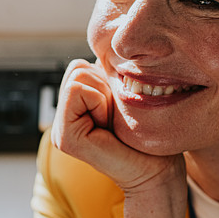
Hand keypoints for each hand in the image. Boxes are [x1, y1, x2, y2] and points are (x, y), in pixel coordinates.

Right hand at [50, 59, 185, 194]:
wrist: (158, 169)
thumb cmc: (148, 133)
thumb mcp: (122, 95)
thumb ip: (105, 76)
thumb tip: (104, 48)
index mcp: (72, 112)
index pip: (79, 67)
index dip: (105, 79)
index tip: (118, 108)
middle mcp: (61, 122)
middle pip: (76, 69)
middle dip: (103, 85)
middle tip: (116, 116)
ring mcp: (60, 133)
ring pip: (77, 77)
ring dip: (104, 94)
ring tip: (113, 122)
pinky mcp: (65, 139)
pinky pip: (76, 91)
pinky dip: (100, 101)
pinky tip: (109, 127)